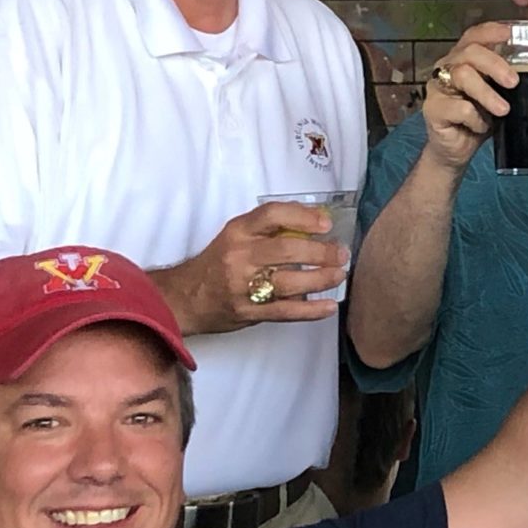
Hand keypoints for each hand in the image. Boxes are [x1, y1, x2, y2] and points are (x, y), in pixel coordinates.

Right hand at [156, 205, 345, 335]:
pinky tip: (329, 306)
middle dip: (321, 253)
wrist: (186, 297)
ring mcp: (243, 286)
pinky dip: (311, 310)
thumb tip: (317, 222)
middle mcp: (240, 256)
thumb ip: (270, 229)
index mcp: (238, 231)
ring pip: (289, 283)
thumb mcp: (237, 236)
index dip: (303, 217)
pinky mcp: (249, 312)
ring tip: (339, 275)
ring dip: (321, 279)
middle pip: (286, 251)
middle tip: (341, 253)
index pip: (272, 215)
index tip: (326, 224)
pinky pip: (286, 311)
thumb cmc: (219, 263)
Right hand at [420, 20, 517, 175]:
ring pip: (463, 75)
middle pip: (470, 51)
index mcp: (465, 58)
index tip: (510, 34)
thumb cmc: (480, 118)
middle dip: (495, 64)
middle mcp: (448, 66)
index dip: (491, 31)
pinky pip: (457, 107)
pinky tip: (480, 126)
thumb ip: (508, 81)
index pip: (475, 35)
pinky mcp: (432, 108)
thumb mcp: (498, 96)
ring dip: (487, 93)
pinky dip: (475, 118)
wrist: (458, 149)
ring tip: (503, 110)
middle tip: (514, 82)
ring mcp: (437, 86)